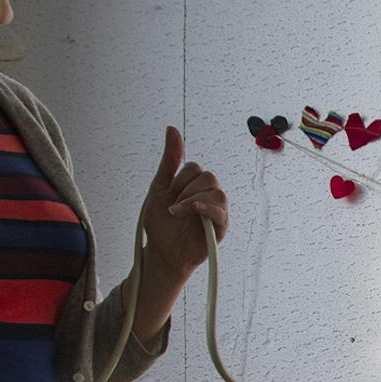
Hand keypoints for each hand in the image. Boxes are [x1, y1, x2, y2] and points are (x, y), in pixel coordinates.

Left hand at [138, 125, 228, 283]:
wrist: (161, 253)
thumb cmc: (161, 224)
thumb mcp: (160, 187)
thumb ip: (169, 160)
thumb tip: (172, 129)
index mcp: (194, 185)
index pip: (195, 168)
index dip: (179, 180)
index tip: (169, 196)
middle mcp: (208, 195)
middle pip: (208, 177)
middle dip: (186, 189)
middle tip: (174, 207)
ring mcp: (216, 211)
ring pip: (216, 192)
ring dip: (192, 200)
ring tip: (178, 214)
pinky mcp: (221, 228)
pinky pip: (221, 211)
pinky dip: (206, 208)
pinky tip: (192, 210)